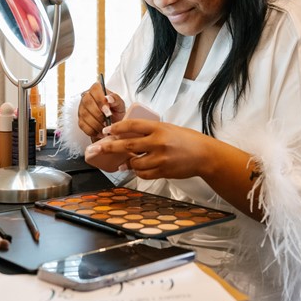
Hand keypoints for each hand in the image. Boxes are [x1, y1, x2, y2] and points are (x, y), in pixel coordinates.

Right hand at [77, 82, 125, 139]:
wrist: (114, 123)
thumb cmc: (116, 111)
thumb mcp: (120, 104)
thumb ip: (115, 99)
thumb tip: (108, 98)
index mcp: (97, 90)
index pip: (95, 90)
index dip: (100, 100)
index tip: (107, 110)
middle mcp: (87, 97)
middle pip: (88, 102)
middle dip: (98, 114)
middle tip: (107, 120)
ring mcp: (82, 109)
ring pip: (85, 115)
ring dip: (97, 124)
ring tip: (105, 127)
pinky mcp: (80, 120)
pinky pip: (83, 126)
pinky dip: (93, 131)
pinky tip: (100, 132)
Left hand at [87, 118, 211, 180]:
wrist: (204, 155)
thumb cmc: (186, 140)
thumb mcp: (168, 129)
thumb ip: (149, 133)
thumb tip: (128, 139)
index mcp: (159, 128)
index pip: (132, 126)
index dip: (117, 128)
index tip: (106, 131)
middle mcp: (158, 142)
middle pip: (127, 145)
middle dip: (109, 147)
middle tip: (97, 149)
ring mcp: (160, 158)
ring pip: (134, 163)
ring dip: (127, 162)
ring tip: (125, 161)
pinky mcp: (163, 171)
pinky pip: (143, 174)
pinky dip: (138, 171)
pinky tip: (138, 168)